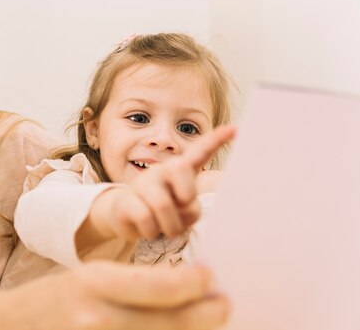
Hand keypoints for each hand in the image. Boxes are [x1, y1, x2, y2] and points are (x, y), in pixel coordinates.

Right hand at [5, 261, 229, 329]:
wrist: (15, 325)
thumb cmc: (58, 296)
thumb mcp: (94, 276)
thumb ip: (137, 283)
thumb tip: (187, 286)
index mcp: (96, 282)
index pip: (162, 286)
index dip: (196, 284)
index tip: (210, 277)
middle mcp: (99, 318)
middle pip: (172, 321)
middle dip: (207, 313)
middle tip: (224, 304)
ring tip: (204, 321)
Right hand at [86, 125, 234, 240]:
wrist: (124, 215)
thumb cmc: (161, 211)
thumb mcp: (181, 208)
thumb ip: (189, 206)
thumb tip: (186, 202)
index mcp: (180, 170)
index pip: (200, 152)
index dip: (216, 141)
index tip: (235, 129)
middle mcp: (162, 170)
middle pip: (186, 191)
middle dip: (187, 211)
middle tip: (178, 216)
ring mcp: (143, 182)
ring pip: (164, 207)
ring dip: (168, 227)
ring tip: (162, 226)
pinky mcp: (126, 198)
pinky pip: (146, 219)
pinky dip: (150, 230)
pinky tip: (146, 226)